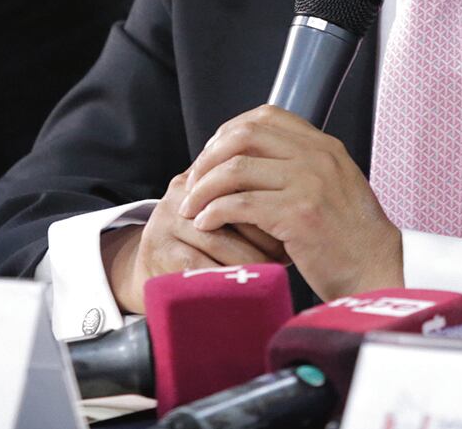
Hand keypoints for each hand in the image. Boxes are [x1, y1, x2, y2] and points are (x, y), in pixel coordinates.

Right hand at [104, 173, 284, 313]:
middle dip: (268, 233)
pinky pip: (202, 267)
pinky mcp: (159, 252)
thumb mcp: (225, 212)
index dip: (272, 203)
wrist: (154, 271)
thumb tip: (307, 199)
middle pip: (234, 208)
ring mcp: (166, 221)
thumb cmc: (205, 244)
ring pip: (222, 242)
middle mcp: (181, 191)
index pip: (244, 179)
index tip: (295, 223)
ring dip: (253, 260)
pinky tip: (246, 288)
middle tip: (289, 251)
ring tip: (273, 272)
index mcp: (201, 172)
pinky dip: (229, 279)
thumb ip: (252, 196)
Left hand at [178, 105, 401, 299]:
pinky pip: (240, 204)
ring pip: (235, 169)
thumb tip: (254, 164)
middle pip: (244, 136)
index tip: (212, 156)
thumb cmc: (350, 240)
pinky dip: (214, 212)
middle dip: (208, 158)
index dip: (229, 132)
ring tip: (191, 208)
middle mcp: (317, 157)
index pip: (266, 116)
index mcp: (324, 147)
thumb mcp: (335, 187)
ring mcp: (309, 183)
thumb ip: (302, 169)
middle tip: (193, 183)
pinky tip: (205, 224)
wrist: (378, 271)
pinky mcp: (299, 215)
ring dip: (203, 188)